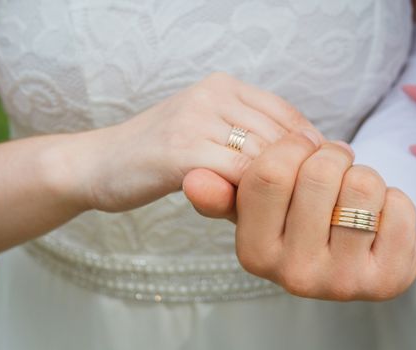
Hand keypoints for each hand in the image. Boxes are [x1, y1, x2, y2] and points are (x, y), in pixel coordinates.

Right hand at [62, 72, 317, 211]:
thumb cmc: (160, 157)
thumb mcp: (208, 137)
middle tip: (299, 205)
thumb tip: (309, 168)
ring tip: (274, 211)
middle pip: (282, 137)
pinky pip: (241, 174)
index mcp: (224, 86)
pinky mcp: (182, 150)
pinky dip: (253, 197)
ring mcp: (197, 119)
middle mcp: (214, 94)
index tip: (315, 179)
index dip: (309, 150)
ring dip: (276, 189)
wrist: (100, 164)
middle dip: (296, 174)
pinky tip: (248, 212)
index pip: (287, 115)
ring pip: (266, 157)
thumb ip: (250, 143)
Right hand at [235, 131, 415, 300]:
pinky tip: (378, 217)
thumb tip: (192, 178)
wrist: (354, 256)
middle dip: (332, 155)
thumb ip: (225, 192)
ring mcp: (344, 282)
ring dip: (363, 176)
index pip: (269, 173)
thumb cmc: (302, 222)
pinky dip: (393, 198)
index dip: (293, 147)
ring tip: (353, 193)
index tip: (302, 150)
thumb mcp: (259, 208)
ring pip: (363, 185)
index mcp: (254, 253)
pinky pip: (400, 205)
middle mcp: (294, 275)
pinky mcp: (389, 279)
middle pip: (320, 173)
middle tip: (334, 167)